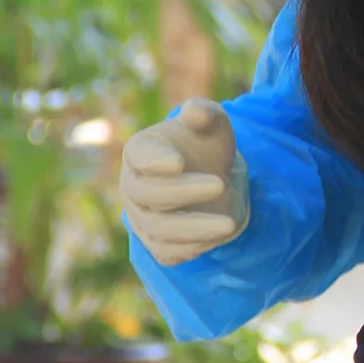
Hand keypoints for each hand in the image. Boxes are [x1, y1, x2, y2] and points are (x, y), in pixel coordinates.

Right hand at [120, 98, 249, 267]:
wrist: (212, 175)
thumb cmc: (205, 144)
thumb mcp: (211, 124)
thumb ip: (204, 114)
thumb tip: (196, 111)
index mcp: (140, 151)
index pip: (140, 156)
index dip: (155, 161)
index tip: (178, 162)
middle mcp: (133, 186)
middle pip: (148, 195)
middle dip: (185, 192)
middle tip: (221, 184)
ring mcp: (142, 218)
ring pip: (159, 229)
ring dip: (195, 228)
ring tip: (230, 223)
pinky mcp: (158, 243)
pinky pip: (170, 251)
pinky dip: (194, 246)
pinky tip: (220, 235)